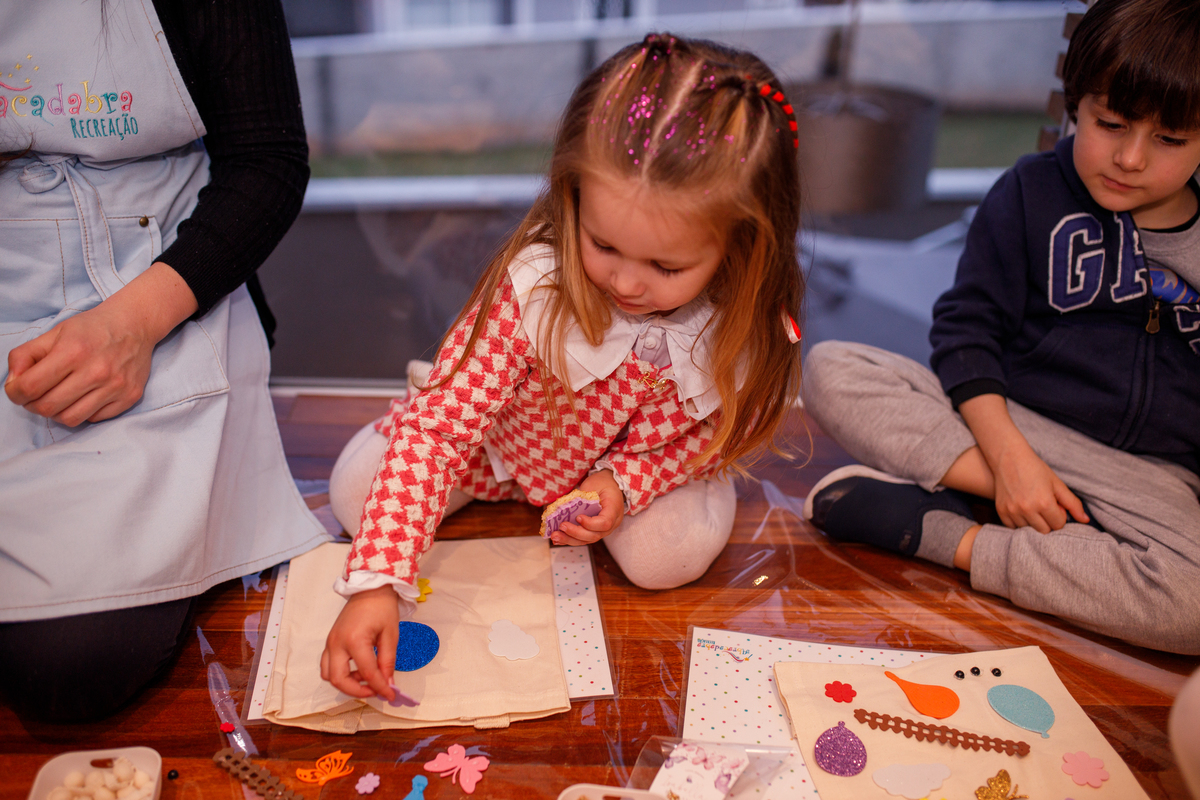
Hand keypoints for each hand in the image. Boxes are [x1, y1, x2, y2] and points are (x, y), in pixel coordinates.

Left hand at [5, 262, 197, 425]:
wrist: (135, 324)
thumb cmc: (91, 328)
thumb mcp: (54, 333)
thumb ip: (26, 355)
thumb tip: (14, 383)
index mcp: (73, 351)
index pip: (30, 387)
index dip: (15, 393)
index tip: (16, 390)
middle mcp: (97, 371)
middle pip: (48, 407)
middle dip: (32, 405)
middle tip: (35, 396)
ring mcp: (116, 387)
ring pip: (70, 419)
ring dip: (56, 412)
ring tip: (58, 398)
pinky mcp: (129, 397)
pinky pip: (94, 418)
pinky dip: (82, 412)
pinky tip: (83, 396)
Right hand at [321, 585, 400, 699]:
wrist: (370, 588)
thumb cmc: (382, 607)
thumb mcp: (390, 635)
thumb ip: (387, 662)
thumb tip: (388, 684)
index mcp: (354, 639)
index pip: (367, 673)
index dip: (380, 688)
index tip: (391, 695)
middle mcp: (337, 643)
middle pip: (338, 680)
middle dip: (357, 691)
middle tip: (375, 690)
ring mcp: (330, 642)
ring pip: (328, 675)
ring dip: (346, 683)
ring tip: (366, 678)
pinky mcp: (330, 641)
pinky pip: (327, 665)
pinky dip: (340, 673)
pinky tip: (357, 669)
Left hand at [554, 469, 625, 545]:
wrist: (611, 485)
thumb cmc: (602, 483)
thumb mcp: (594, 484)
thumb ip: (582, 496)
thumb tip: (564, 507)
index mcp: (614, 510)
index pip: (604, 523)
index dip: (590, 524)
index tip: (578, 517)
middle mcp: (611, 524)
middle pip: (594, 535)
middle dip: (576, 533)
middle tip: (561, 526)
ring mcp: (604, 530)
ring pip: (588, 540)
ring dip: (570, 539)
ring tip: (555, 536)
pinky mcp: (595, 531)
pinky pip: (584, 539)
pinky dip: (570, 539)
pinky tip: (558, 539)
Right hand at [957, 393, 1088, 533]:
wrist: (1008, 457)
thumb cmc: (1035, 468)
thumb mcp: (1057, 484)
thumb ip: (1072, 503)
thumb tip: (1085, 520)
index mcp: (1044, 502)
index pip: (1058, 525)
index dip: (1059, 516)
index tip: (1054, 505)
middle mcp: (1027, 509)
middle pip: (1044, 531)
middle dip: (1048, 522)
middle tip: (1044, 507)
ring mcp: (1012, 511)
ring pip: (1028, 530)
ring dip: (1033, 522)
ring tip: (1031, 506)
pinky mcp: (1001, 511)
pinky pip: (1013, 527)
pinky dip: (1019, 522)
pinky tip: (1021, 509)